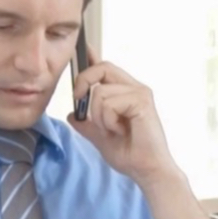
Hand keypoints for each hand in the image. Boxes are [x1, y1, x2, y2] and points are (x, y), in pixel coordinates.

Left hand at [68, 46, 183, 189]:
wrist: (146, 170)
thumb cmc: (130, 154)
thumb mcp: (99, 137)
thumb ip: (86, 123)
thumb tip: (71, 115)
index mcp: (125, 93)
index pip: (106, 68)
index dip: (92, 57)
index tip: (82, 47)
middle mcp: (134, 88)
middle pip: (103, 67)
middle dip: (84, 82)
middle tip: (80, 103)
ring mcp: (140, 93)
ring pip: (100, 92)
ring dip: (98, 115)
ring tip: (112, 129)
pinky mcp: (142, 101)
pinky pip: (109, 103)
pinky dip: (107, 120)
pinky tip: (119, 130)